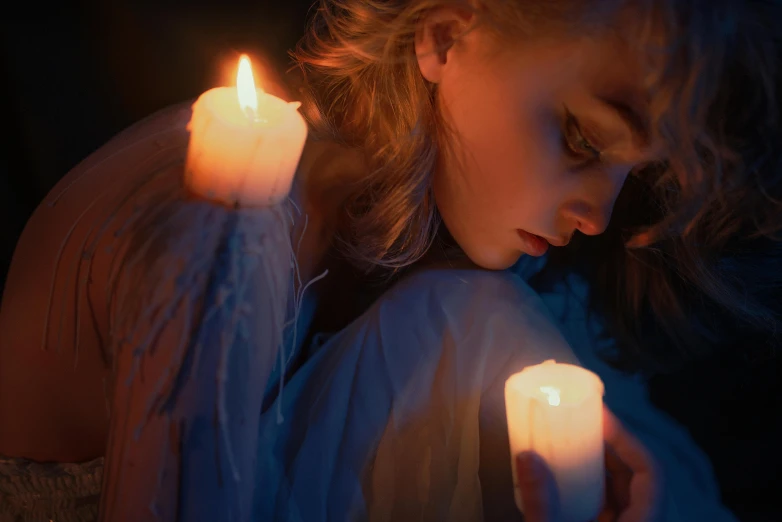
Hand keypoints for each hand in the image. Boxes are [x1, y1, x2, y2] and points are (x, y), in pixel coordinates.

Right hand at [515, 408, 659, 521]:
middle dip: (608, 446)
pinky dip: (591, 487)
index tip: (599, 417)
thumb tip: (526, 456)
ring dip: (598, 465)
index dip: (628, 439)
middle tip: (579, 423)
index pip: (651, 471)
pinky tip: (566, 479)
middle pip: (636, 476)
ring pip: (622, 491)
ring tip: (570, 443)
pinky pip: (609, 506)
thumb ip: (541, 502)